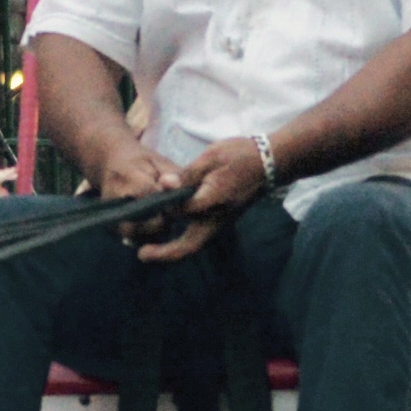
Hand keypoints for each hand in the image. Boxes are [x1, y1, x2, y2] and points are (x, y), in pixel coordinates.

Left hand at [131, 139, 267, 264]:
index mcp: (214, 201)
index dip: (164, 205)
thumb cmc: (240, 156)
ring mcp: (220, 222)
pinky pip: (198, 235)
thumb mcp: (211, 157)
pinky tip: (168, 233)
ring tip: (149, 250)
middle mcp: (217, 218)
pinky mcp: (220, 220)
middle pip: (190, 245)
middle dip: (165, 253)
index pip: (182, 211)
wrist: (268, 162)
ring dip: (172, 250)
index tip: (150, 198)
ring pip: (194, 243)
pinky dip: (181, 240)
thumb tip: (164, 184)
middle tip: (141, 254)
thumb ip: (186, 174)